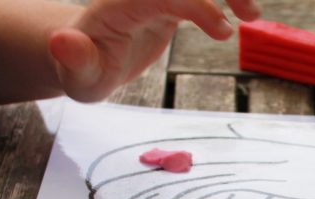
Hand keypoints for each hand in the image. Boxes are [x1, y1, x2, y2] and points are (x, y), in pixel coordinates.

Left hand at [48, 0, 261, 101]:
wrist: (84, 56)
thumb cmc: (82, 70)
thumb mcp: (77, 75)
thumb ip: (74, 60)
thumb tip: (61, 42)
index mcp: (122, 2)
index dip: (197, 4)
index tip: (224, 32)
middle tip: (251, 15)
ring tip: (253, 15)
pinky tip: (247, 14)